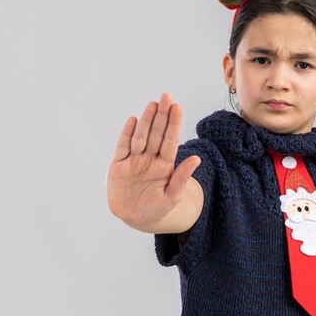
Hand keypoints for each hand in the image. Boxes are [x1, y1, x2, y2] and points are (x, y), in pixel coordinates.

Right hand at [106, 92, 200, 228]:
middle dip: (162, 115)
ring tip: (153, 104)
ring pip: (141, 137)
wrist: (135, 219)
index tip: (178, 107)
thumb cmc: (157, 209)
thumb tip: (197, 159)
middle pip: (156, 133)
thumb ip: (181, 177)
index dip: (174, 124)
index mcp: (164, 165)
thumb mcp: (172, 196)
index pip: (170, 140)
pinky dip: (127, 133)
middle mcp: (149, 159)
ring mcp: (134, 161)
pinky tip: (133, 120)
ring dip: (146, 120)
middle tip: (167, 96)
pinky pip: (123, 147)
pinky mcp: (118, 166)